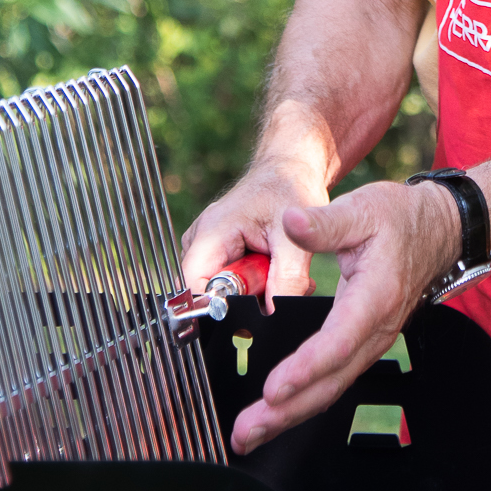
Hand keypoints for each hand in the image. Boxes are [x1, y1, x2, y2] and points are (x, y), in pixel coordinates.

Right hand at [180, 160, 327, 304]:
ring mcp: (208, 247)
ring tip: (279, 269)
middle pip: (210, 293)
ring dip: (254, 290)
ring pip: (224, 290)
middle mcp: (200, 241)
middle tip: (279, 282)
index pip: (194, 289)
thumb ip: (287, 281)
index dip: (218, 308)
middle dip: (246, 298)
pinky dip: (255, 282)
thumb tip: (274, 318)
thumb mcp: (296, 240)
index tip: (252, 311)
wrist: (291, 172)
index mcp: (210, 234)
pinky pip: (231, 281)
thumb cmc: (290, 191)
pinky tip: (273, 268)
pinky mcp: (219, 252)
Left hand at [230, 178, 461, 452]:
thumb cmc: (399, 219)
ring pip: (332, 388)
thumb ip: (324, 222)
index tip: (273, 389)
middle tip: (246, 430)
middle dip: (287, 410)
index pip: (339, 340)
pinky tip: (278, 413)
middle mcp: (377, 329)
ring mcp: (372, 342)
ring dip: (290, 414)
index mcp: (376, 296)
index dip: (306, 367)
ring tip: (251, 433)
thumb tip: (290, 221)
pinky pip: (334, 380)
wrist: (436, 231)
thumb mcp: (363, 208)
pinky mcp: (364, 345)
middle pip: (332, 380)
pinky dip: (304, 401)